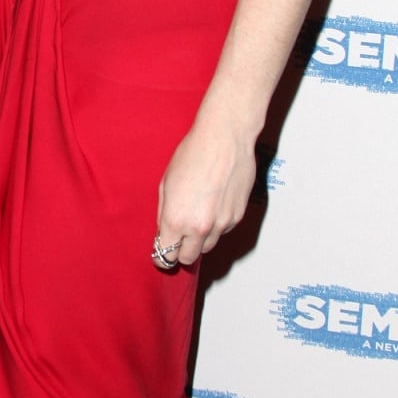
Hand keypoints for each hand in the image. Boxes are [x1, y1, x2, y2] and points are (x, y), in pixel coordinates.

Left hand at [152, 110, 257, 269]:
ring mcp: (221, 224)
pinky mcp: (237, 217)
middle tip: (178, 239)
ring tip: (197, 216)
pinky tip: (213, 204)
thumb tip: (164, 231)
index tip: (161, 255)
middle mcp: (200, 227)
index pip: (166, 256)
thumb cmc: (193, 154)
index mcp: (176, 220)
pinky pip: (223, 231)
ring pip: (208, 246)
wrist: (224, 139)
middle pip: (188, 258)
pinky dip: (217, 225)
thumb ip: (163, 213)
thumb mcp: (165, 183)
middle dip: (181, 252)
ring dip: (200, 239)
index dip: (161, 257)